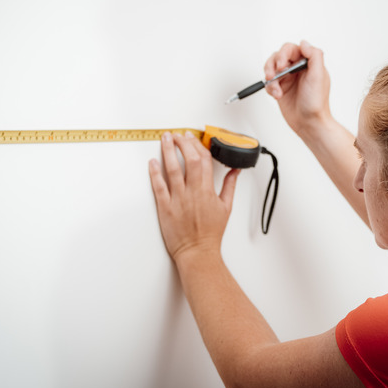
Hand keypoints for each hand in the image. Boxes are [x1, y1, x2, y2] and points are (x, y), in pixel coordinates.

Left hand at [148, 131, 239, 263]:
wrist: (198, 252)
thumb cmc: (211, 233)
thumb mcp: (226, 208)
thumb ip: (230, 186)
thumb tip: (235, 171)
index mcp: (207, 191)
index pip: (203, 160)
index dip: (197, 145)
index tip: (191, 137)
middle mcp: (193, 192)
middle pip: (188, 160)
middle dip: (182, 143)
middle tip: (177, 134)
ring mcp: (178, 199)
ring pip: (172, 169)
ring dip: (167, 151)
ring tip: (164, 139)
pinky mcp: (165, 208)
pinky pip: (158, 186)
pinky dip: (155, 173)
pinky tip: (152, 162)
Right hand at [264, 40, 331, 137]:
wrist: (309, 123)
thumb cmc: (316, 103)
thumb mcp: (319, 76)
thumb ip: (314, 56)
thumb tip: (304, 43)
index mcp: (308, 64)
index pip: (292, 49)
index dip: (285, 54)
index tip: (283, 65)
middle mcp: (297, 69)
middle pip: (279, 56)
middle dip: (274, 64)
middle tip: (275, 74)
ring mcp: (288, 78)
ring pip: (271, 68)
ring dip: (271, 77)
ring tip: (275, 88)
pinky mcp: (280, 88)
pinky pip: (269, 82)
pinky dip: (270, 87)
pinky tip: (277, 95)